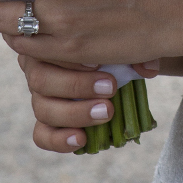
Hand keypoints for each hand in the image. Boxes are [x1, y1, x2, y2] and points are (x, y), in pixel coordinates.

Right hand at [18, 56, 160, 152]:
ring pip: (42, 109)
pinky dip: (59, 139)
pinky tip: (81, 138)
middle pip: (40, 79)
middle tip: (110, 88)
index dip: (68, 58)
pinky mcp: (46, 124)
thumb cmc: (112, 48)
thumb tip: (146, 69)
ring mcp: (39, 97)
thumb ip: (132, 51)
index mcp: (47, 42)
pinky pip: (42, 135)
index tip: (97, 63)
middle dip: (76, 85)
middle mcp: (37, 68)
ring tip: (107, 112)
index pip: (46, 48)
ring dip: (75, 113)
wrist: (117, 68)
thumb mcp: (121, 42)